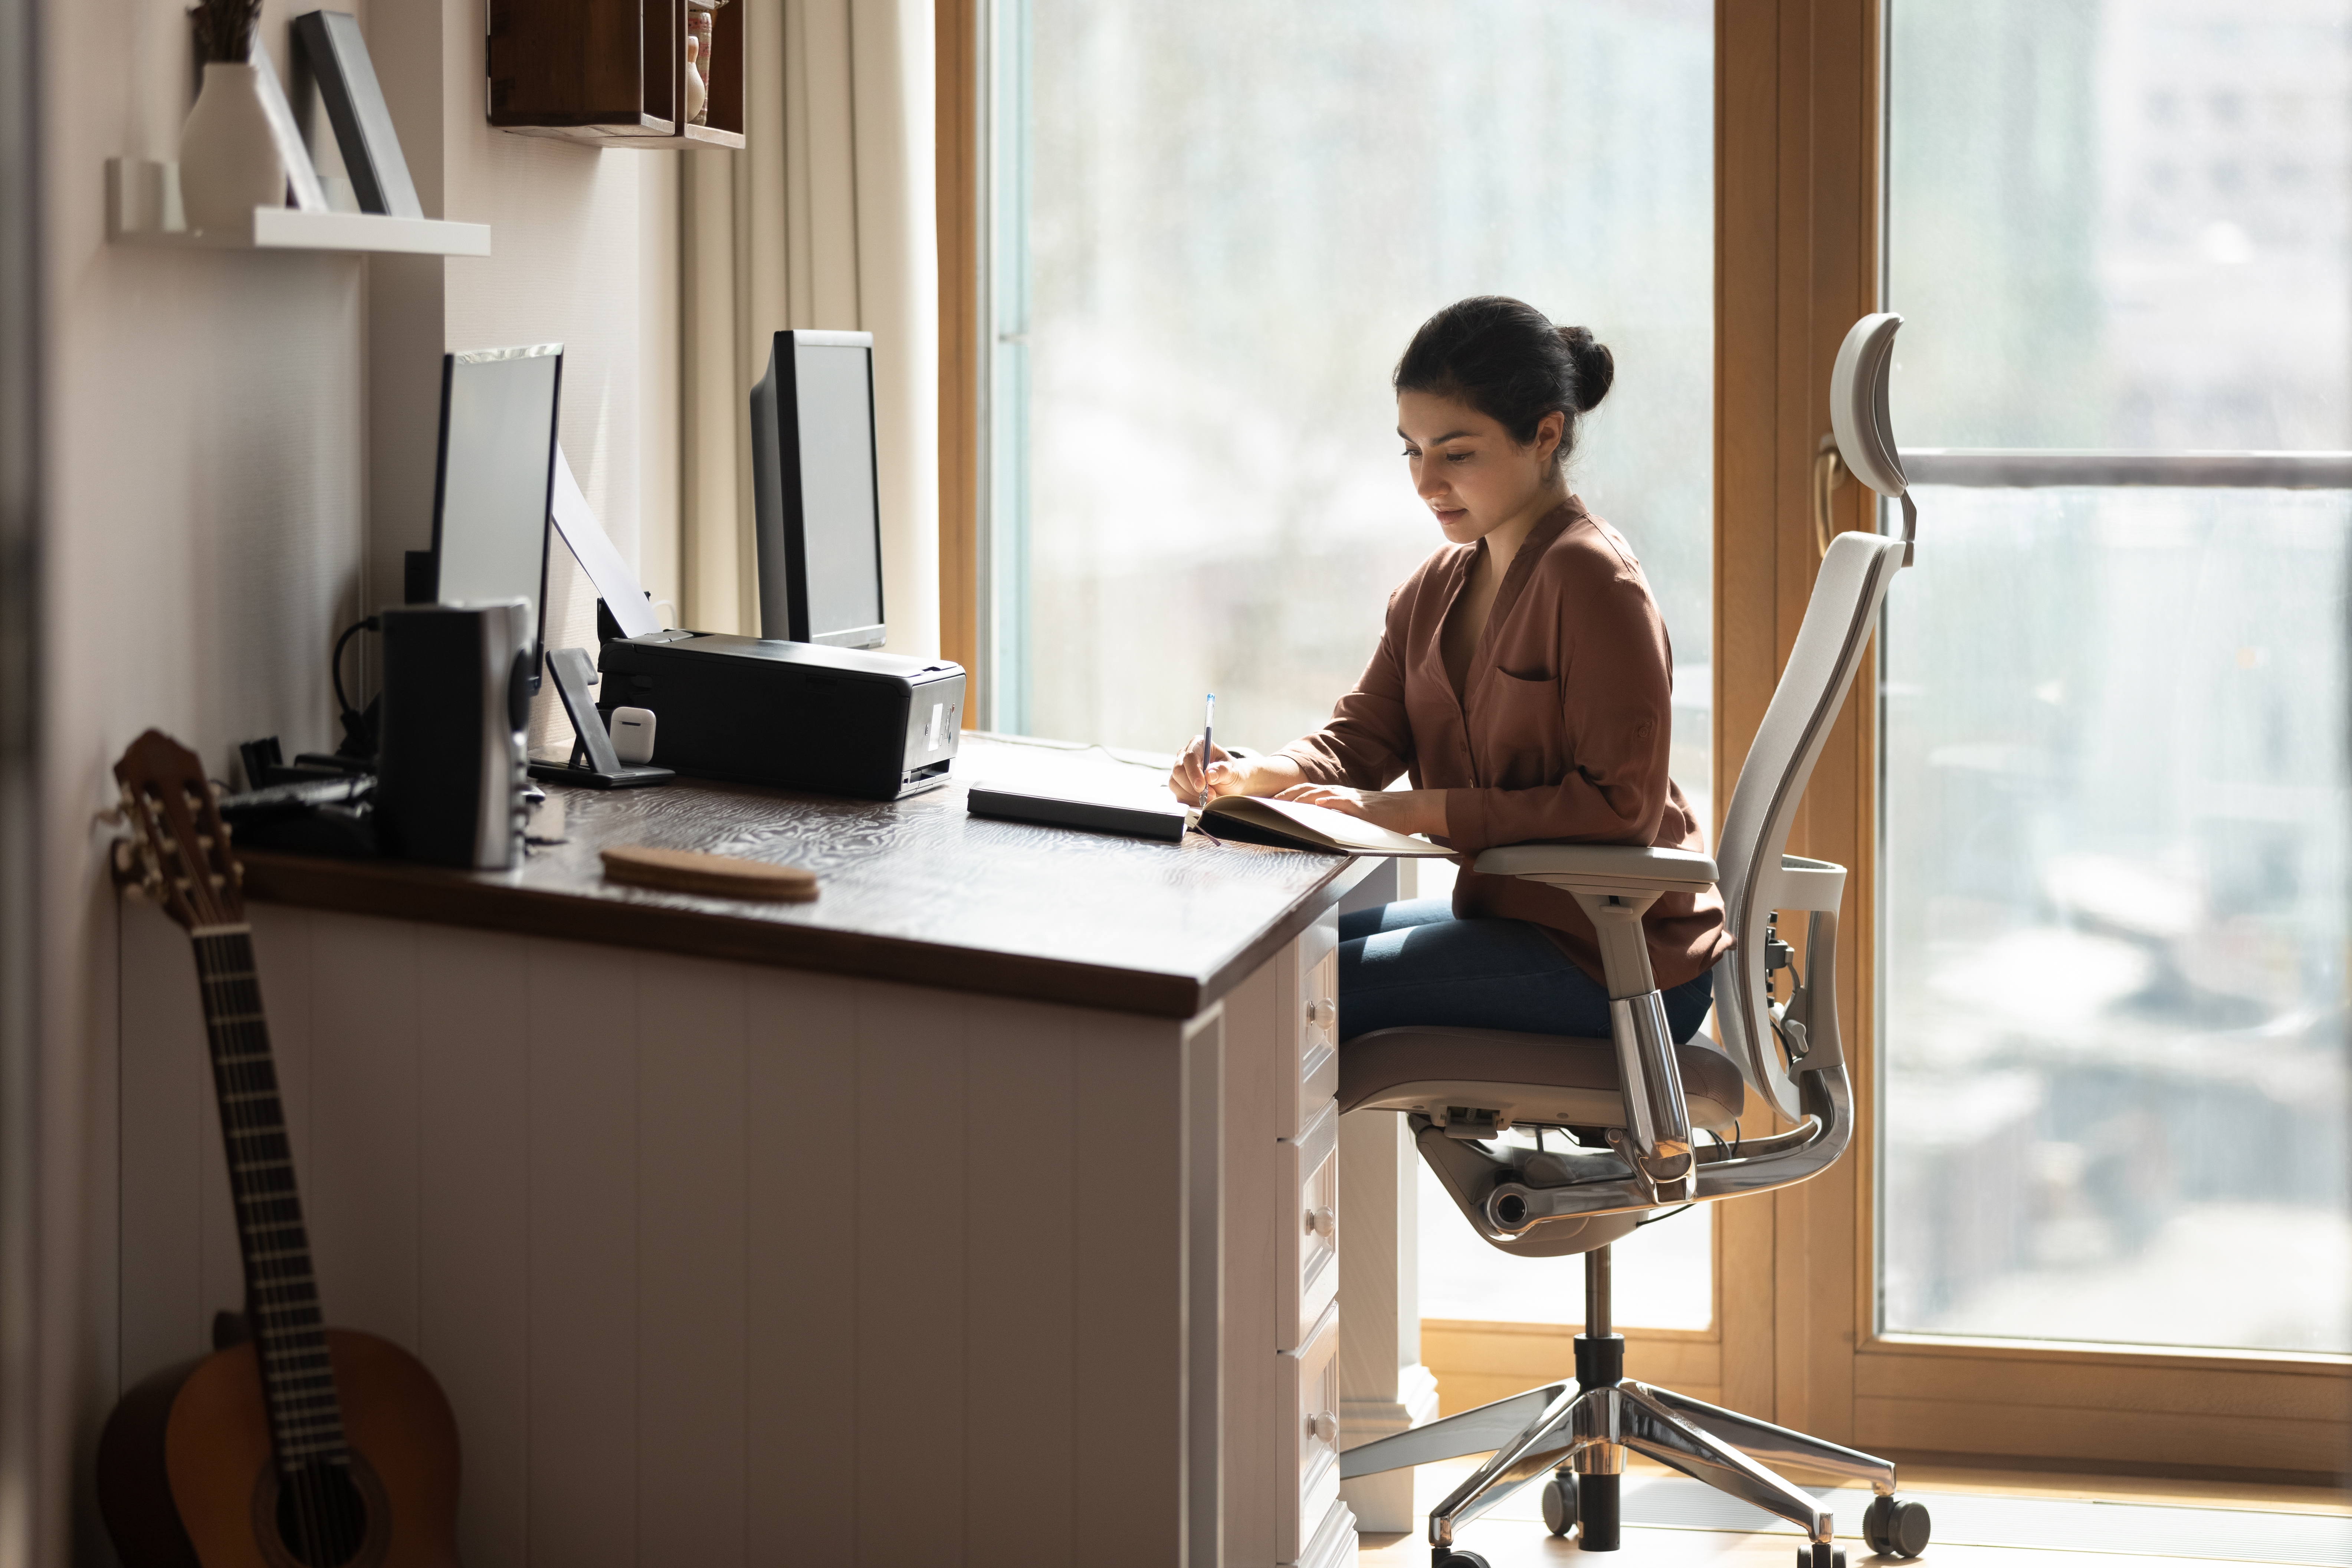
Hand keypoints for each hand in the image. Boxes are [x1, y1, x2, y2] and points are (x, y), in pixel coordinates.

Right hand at [1168, 739, 1305, 803]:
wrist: (1243, 788)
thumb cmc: (1244, 777)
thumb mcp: (1240, 775)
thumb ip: (1226, 772)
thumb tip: (1212, 773)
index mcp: (1198, 744)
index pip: (1188, 755)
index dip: (1194, 771)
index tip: (1204, 785)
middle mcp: (1186, 755)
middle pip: (1178, 771)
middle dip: (1194, 788)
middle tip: (1213, 799)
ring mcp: (1181, 772)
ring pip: (1176, 786)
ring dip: (1192, 797)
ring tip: (1213, 802)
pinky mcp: (1180, 787)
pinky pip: (1178, 797)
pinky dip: (1189, 804)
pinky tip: (1204, 806)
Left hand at [1275, 782, 1448, 838]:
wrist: (1406, 809)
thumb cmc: (1379, 816)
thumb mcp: (1351, 815)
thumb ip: (1333, 816)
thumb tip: (1311, 823)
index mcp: (1334, 796)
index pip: (1304, 792)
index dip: (1285, 795)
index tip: (1267, 802)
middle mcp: (1339, 794)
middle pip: (1306, 791)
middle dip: (1285, 796)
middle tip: (1267, 804)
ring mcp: (1351, 800)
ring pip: (1321, 794)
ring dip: (1301, 798)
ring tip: (1284, 803)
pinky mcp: (1363, 808)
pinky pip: (1344, 803)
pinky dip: (1330, 802)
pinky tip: (1319, 805)